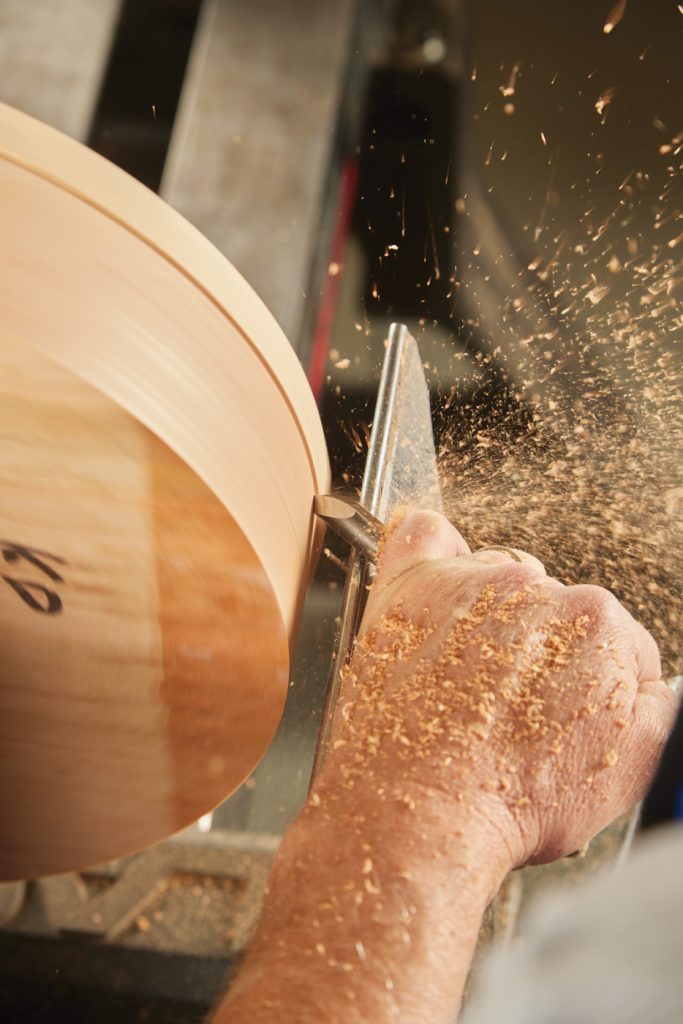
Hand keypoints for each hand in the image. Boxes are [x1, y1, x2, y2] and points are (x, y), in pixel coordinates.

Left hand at [327, 510, 676, 867]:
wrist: (424, 813)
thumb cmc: (513, 800)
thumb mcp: (630, 769)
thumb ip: (659, 707)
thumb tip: (655, 684)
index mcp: (599, 624)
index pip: (610, 634)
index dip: (587, 678)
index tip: (561, 706)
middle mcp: (537, 591)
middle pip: (551, 604)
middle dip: (539, 647)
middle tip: (508, 703)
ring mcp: (470, 582)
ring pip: (494, 576)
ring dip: (488, 611)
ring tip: (464, 675)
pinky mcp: (412, 587)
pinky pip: (424, 535)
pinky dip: (434, 549)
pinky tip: (438, 581)